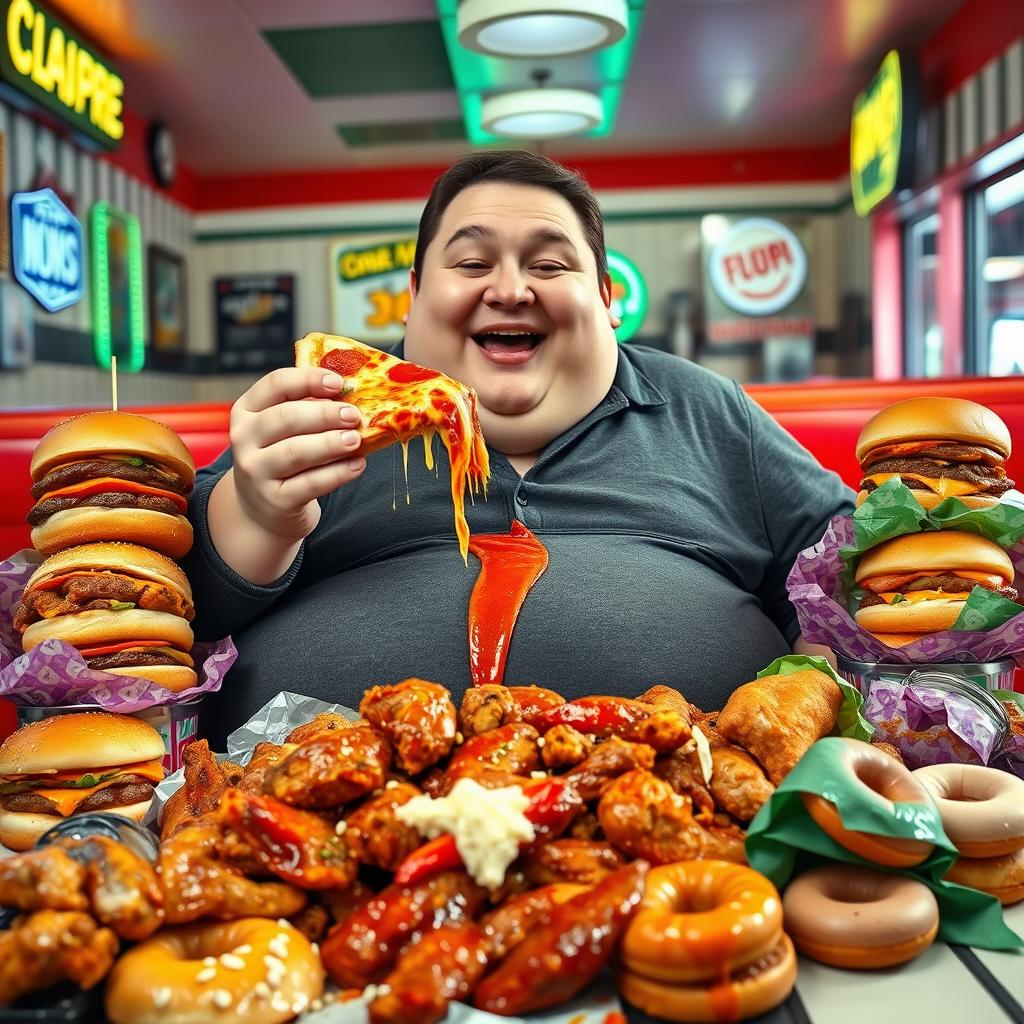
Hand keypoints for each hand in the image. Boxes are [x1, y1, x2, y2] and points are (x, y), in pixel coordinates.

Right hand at [229, 367, 365, 541]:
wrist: (261, 508)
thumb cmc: (281, 456)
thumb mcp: (284, 429)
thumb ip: (310, 408)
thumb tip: (352, 396)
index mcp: (247, 410)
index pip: (275, 384)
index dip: (308, 380)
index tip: (339, 383)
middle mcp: (244, 438)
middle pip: (286, 418)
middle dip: (324, 414)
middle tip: (353, 415)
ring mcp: (256, 471)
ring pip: (296, 452)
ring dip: (331, 443)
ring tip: (356, 439)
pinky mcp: (275, 500)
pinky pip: (310, 483)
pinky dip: (338, 473)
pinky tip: (358, 465)